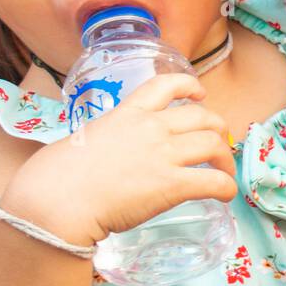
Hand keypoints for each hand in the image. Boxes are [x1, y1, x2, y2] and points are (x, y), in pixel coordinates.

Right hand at [2, 73, 237, 246]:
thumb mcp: (84, 139)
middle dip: (218, 128)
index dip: (190, 85)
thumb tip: (104, 153)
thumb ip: (105, 139)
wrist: (58, 200)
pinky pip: (214, 181)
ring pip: (214, 145)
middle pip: (202, 116)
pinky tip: (225, 196)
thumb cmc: (57, 176)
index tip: (201, 94)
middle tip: (219, 143)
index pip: (166, 85)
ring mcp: (163, 155)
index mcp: (127, 113)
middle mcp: (150, 128)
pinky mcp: (171, 185)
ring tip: (225, 172)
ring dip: (225, 158)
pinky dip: (227, 187)